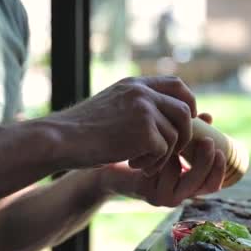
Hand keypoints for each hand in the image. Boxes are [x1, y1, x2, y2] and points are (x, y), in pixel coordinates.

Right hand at [43, 76, 195, 173]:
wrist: (61, 139)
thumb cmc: (82, 130)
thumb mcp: (113, 106)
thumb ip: (137, 105)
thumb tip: (166, 117)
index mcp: (135, 84)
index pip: (177, 85)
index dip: (189, 103)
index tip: (186, 121)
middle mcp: (142, 92)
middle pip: (185, 110)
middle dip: (185, 133)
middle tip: (172, 150)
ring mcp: (144, 110)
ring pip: (175, 135)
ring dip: (164, 154)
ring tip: (142, 162)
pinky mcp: (144, 131)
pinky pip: (164, 151)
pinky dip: (153, 163)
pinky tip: (133, 165)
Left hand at [99, 113, 225, 206]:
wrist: (106, 159)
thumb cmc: (139, 146)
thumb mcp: (167, 139)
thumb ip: (188, 132)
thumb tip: (208, 117)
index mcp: (187, 183)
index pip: (214, 184)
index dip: (221, 169)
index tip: (221, 148)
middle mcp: (180, 194)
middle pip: (206, 186)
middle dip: (209, 163)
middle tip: (208, 142)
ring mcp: (166, 197)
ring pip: (186, 179)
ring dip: (183, 157)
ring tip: (176, 139)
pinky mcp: (152, 194)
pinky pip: (168, 174)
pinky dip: (166, 157)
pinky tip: (156, 145)